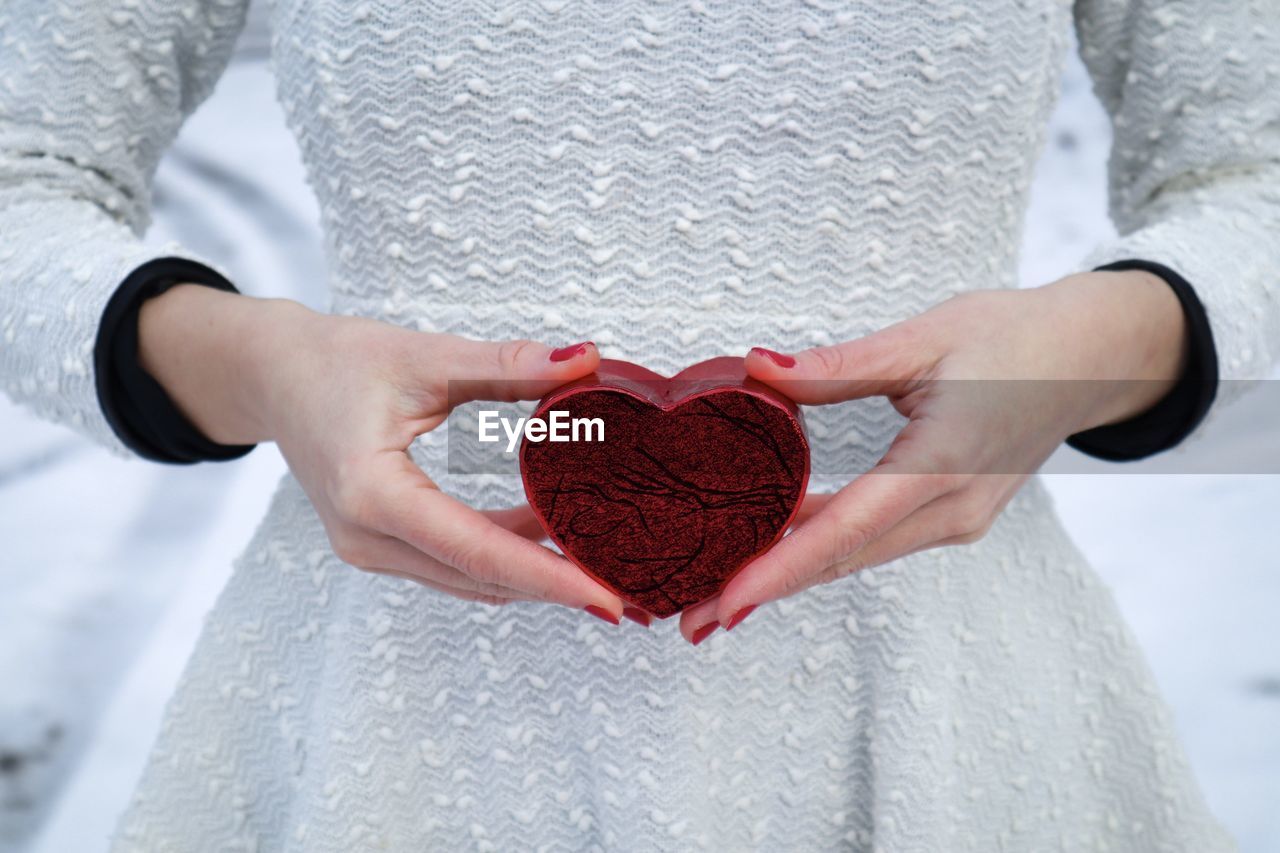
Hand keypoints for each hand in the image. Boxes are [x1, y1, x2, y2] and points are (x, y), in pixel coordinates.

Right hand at [138, 285, 625, 619]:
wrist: (274, 376)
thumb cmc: (334, 363)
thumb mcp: (424, 356)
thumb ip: (506, 364)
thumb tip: (584, 360)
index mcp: (373, 495)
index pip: (479, 550)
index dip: (550, 576)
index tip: (608, 597)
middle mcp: (367, 538)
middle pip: (481, 578)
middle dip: (557, 584)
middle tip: (630, 586)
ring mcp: (369, 550)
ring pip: (469, 578)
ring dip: (534, 573)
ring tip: (604, 562)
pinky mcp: (379, 545)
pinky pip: (454, 565)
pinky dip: (505, 557)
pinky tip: (551, 535)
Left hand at [679, 270, 1188, 642]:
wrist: (1092, 357)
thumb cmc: (1016, 340)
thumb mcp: (925, 339)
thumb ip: (838, 366)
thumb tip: (757, 369)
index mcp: (943, 463)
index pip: (845, 529)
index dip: (779, 568)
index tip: (725, 600)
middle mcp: (952, 509)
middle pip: (841, 561)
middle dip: (763, 591)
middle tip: (689, 618)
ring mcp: (957, 520)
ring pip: (855, 557)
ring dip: (787, 576)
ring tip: (715, 597)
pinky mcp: (953, 516)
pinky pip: (874, 541)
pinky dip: (821, 549)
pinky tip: (772, 551)